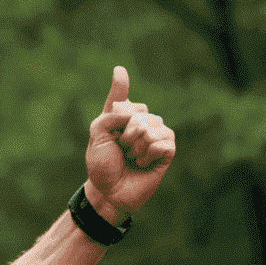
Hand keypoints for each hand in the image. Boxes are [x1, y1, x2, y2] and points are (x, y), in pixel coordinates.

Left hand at [83, 66, 175, 219]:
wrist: (108, 192)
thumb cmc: (102, 166)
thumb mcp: (97, 135)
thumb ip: (110, 108)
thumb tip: (120, 72)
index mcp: (126, 118)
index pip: (129, 102)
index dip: (119, 105)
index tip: (117, 84)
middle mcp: (144, 124)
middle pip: (140, 116)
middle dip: (125, 136)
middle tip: (121, 152)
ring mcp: (158, 136)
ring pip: (152, 128)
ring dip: (136, 148)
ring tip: (132, 159)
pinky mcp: (167, 151)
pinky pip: (162, 142)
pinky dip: (148, 155)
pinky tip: (143, 164)